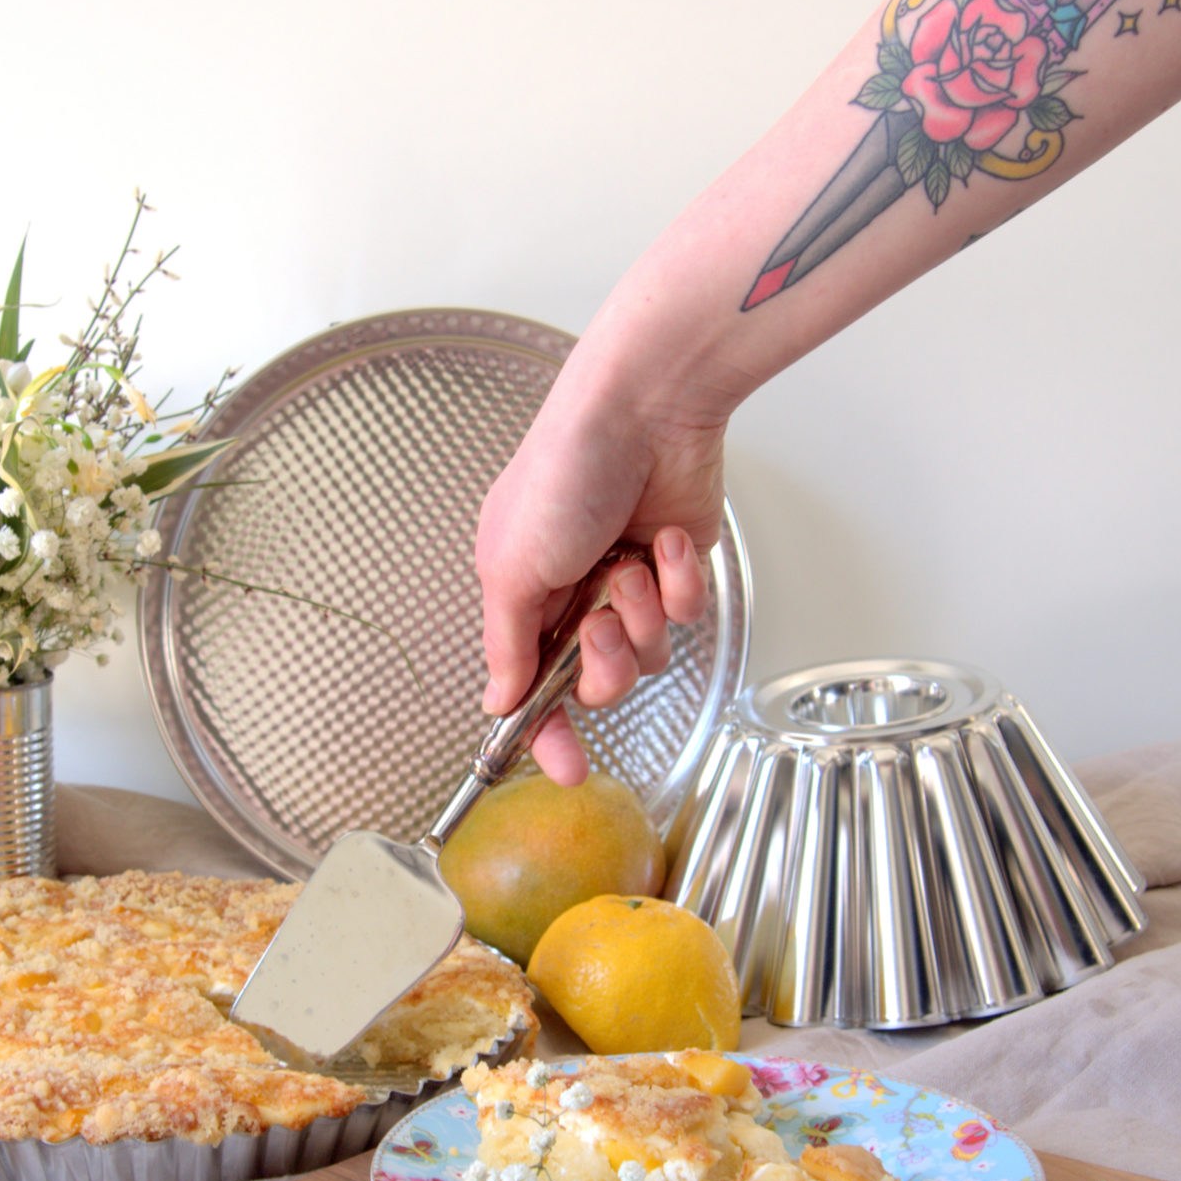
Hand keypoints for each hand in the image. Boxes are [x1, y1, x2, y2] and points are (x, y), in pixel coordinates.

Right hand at [474, 326, 731, 784]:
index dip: (544, 732)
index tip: (562, 768)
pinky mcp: (678, 572)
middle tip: (598, 619)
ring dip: (639, 614)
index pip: (530, 686)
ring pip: (645, 656)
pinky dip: (677, 583)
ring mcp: (629, 586)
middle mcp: (575, 596)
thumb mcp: (511, 566)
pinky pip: (685, 616)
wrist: (644, 412)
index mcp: (523, 595)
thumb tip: (495, 699)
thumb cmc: (564, 472)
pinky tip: (667, 544)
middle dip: (602, 661)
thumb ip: (506, 644)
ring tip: (630, 565)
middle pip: (594, 682)